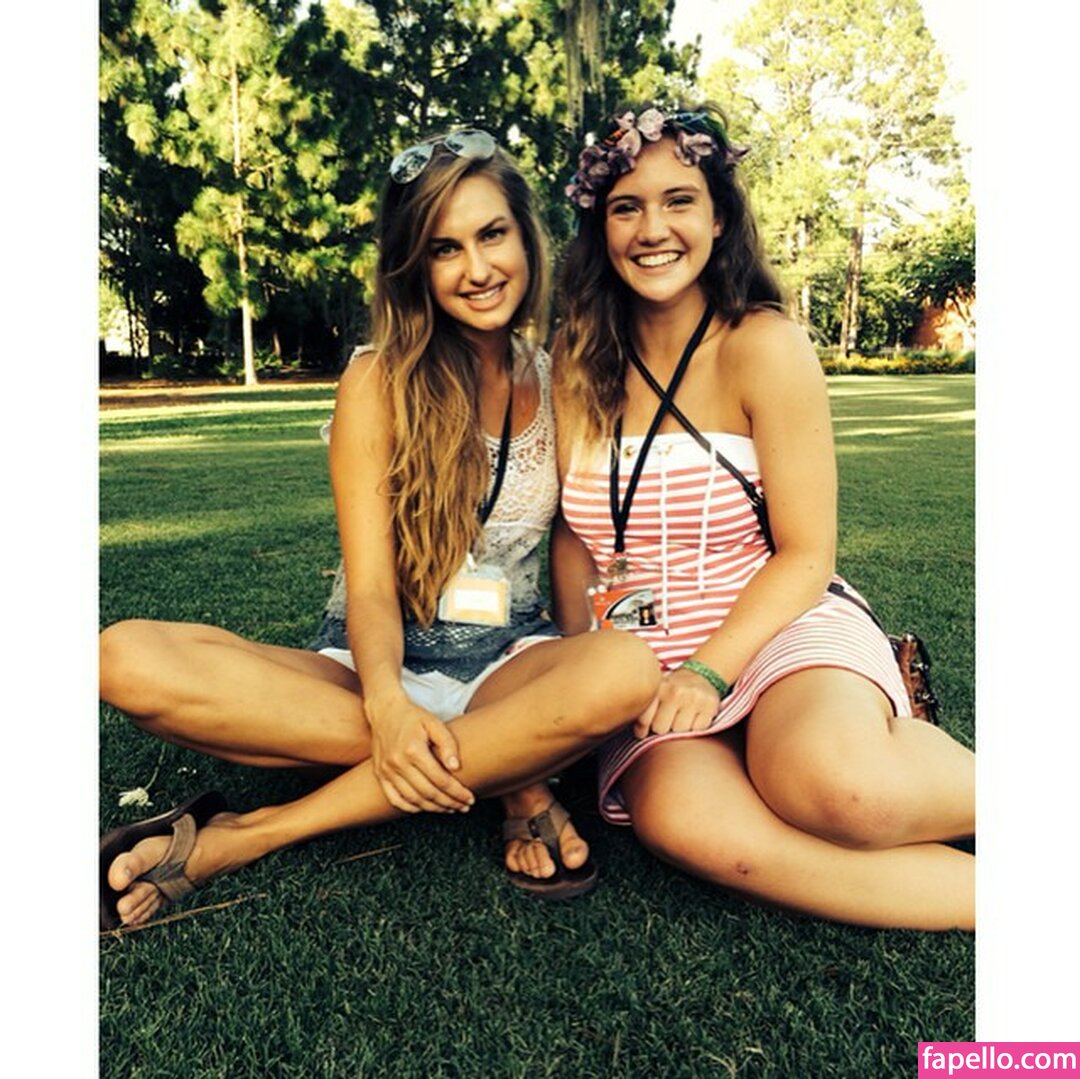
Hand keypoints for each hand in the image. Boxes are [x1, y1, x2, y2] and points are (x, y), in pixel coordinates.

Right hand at [366, 698, 474, 813]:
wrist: (384, 711)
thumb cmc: (413, 717)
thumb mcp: (434, 723)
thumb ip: (447, 744)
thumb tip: (456, 768)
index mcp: (413, 750)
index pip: (440, 780)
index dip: (457, 792)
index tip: (469, 798)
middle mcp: (398, 763)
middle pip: (428, 793)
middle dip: (449, 803)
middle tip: (464, 807)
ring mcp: (386, 771)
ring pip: (413, 799)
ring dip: (433, 808)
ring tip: (449, 808)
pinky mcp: (380, 774)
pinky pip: (395, 799)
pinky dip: (411, 807)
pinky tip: (425, 807)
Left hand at [633, 667, 720, 739]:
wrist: (702, 674)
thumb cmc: (673, 689)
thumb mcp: (656, 690)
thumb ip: (644, 708)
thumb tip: (638, 732)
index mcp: (659, 687)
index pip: (644, 718)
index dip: (642, 729)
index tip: (642, 732)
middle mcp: (676, 692)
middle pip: (661, 729)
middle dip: (661, 728)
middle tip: (666, 720)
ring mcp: (694, 698)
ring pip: (680, 731)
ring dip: (679, 728)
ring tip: (680, 717)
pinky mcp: (710, 705)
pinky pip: (698, 730)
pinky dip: (695, 727)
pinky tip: (694, 717)